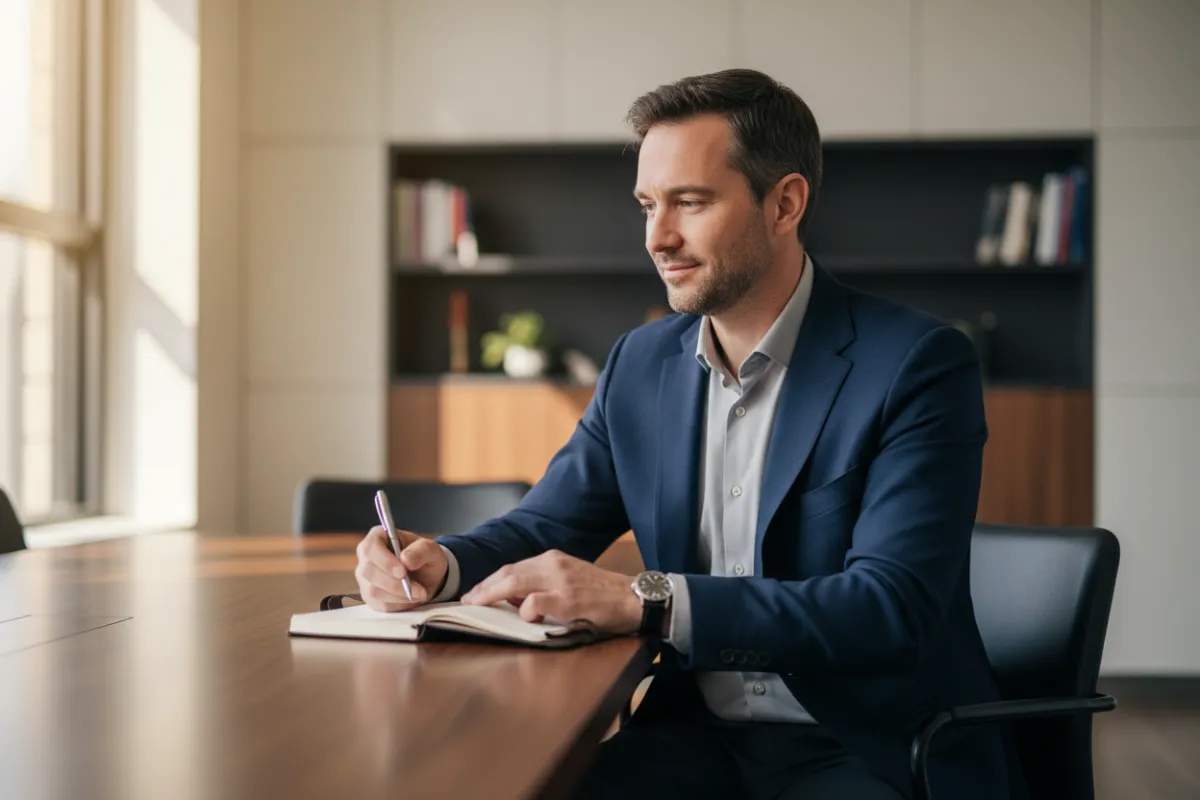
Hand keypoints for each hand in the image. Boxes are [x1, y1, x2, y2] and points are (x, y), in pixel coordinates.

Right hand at [355, 525, 447, 611]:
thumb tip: (405, 559)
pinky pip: (379, 605)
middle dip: (394, 584)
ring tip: (420, 593)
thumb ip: (421, 551)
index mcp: (378, 537)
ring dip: (399, 596)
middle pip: (368, 572)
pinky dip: (398, 604)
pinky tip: (410, 598)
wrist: (426, 576)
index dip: (384, 561)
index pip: (370, 548)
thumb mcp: (430, 549)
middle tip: (419, 589)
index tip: (403, 572)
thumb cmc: (424, 557)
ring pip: (373, 591)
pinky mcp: (369, 596)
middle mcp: (366, 557)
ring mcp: (365, 578)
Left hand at [460, 550, 642, 634]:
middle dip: (484, 588)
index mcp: (553, 559)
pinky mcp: (568, 600)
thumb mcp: (570, 580)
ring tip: (477, 606)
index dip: (490, 581)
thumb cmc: (602, 594)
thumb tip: (514, 599)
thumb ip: (543, 585)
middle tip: (467, 601)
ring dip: (491, 595)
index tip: (475, 592)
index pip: (512, 567)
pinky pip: (536, 602)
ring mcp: (560, 581)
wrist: (634, 598)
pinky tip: (519, 616)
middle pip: (508, 573)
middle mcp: (553, 565)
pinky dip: (524, 609)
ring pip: (515, 583)